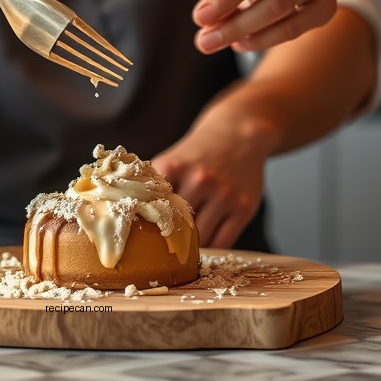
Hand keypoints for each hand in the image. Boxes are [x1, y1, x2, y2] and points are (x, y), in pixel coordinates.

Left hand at [153, 127, 266, 248]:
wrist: (237, 134)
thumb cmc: (198, 154)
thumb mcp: (172, 161)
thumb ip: (155, 187)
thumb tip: (136, 219)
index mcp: (173, 167)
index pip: (153, 208)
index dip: (150, 224)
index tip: (148, 235)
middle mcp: (199, 180)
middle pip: (177, 226)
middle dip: (172, 236)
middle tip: (168, 243)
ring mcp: (224, 194)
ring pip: (201, 237)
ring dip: (194, 244)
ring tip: (189, 241)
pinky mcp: (244, 208)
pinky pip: (223, 242)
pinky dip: (213, 245)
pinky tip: (208, 238)